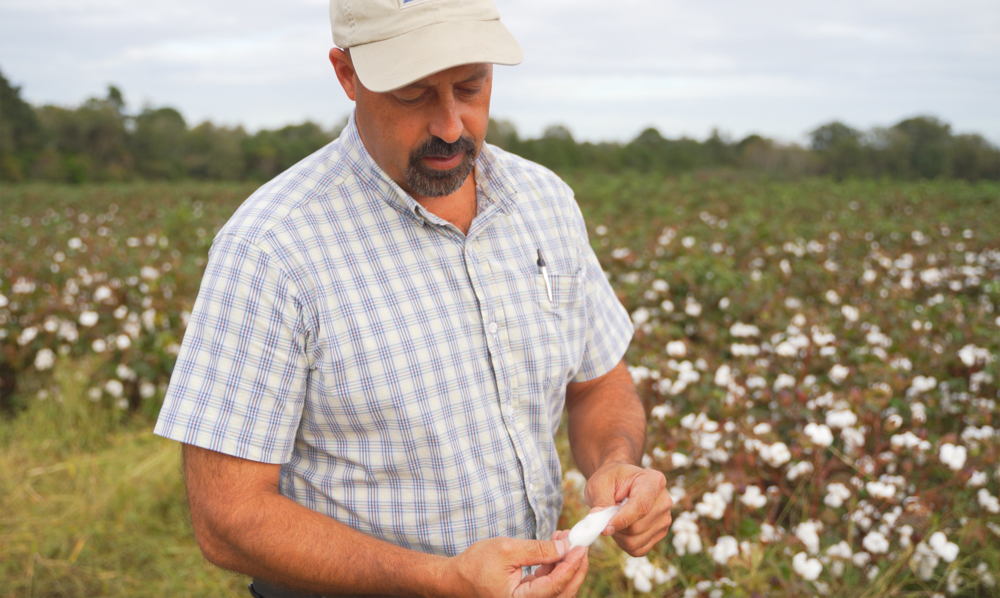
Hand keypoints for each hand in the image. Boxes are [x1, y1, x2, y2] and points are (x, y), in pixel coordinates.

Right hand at [448, 536, 588, 597]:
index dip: (571, 566)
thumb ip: (537, 550)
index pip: (555, 586)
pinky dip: (554, 566)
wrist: (456, 578)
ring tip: (565, 538)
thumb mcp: (506, 550)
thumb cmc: (475, 564)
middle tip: (581, 544)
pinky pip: (548, 584)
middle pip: (562, 591)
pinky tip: (555, 547)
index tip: (581, 547)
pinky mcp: (528, 596)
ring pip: (558, 588)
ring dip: (565, 564)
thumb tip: (565, 546)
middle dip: (574, 567)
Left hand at [584, 463, 672, 555]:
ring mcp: (664, 518)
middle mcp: (663, 501)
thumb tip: (598, 523)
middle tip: (606, 515)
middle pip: (637, 527)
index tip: (605, 528)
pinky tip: (621, 529)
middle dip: (616, 526)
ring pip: (636, 541)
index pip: (641, 506)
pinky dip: (625, 544)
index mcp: (653, 481)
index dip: (622, 520)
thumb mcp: (600, 484)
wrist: (619, 482)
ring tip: (613, 520)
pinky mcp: (660, 533)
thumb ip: (600, 503)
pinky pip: (639, 549)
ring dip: (619, 536)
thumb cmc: (610, 480)